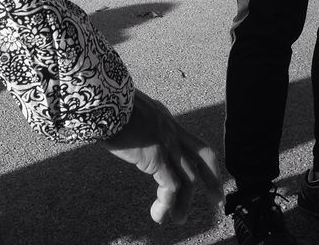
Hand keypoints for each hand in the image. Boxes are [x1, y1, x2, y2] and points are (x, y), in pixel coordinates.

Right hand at [103, 89, 222, 225]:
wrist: (102, 99)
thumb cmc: (106, 102)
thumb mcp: (127, 110)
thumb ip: (134, 122)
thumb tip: (123, 131)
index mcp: (164, 117)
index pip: (188, 140)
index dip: (198, 159)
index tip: (201, 173)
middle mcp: (170, 129)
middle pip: (202, 156)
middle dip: (212, 178)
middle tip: (216, 198)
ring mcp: (166, 143)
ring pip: (188, 178)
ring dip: (184, 203)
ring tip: (177, 219)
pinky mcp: (156, 157)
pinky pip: (170, 186)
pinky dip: (167, 203)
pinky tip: (159, 212)